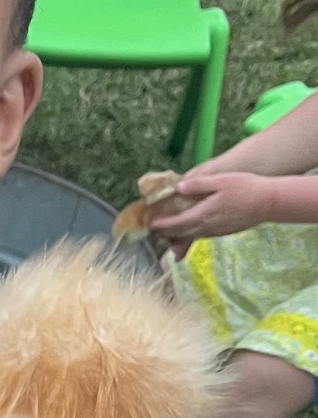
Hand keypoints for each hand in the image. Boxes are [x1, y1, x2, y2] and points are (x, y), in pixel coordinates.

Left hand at [150, 169, 281, 241]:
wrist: (269, 202)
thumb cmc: (246, 187)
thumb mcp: (220, 180)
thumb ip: (198, 185)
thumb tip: (178, 187)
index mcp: (204, 214)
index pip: (176, 223)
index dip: (161, 225)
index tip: (149, 223)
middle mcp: (207, 227)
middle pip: (180, 233)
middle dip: (165, 233)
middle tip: (152, 229)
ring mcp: (215, 232)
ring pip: (190, 237)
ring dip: (176, 236)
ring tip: (164, 233)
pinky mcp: (223, 233)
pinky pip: (201, 236)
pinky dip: (189, 235)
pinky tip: (187, 231)